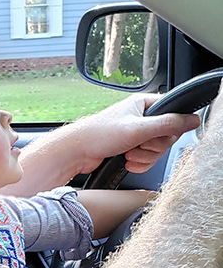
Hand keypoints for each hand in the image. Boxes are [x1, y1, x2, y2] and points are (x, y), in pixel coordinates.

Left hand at [74, 94, 199, 175]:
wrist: (75, 152)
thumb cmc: (99, 134)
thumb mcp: (139, 129)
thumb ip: (168, 124)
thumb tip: (192, 119)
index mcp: (144, 104)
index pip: (173, 114)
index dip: (169, 128)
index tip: (158, 135)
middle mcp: (140, 117)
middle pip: (166, 136)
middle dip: (153, 147)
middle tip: (138, 145)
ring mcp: (135, 134)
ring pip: (156, 150)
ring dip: (144, 157)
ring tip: (128, 154)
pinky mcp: (129, 148)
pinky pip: (145, 159)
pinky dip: (138, 164)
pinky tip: (126, 162)